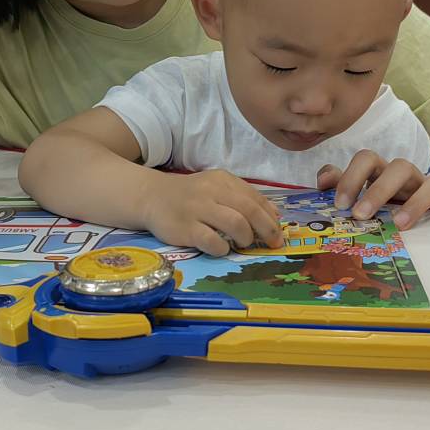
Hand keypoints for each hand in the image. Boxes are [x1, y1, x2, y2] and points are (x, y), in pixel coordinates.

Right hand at [142, 170, 283, 256]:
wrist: (152, 196)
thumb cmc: (190, 195)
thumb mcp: (216, 187)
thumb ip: (242, 198)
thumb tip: (273, 216)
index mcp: (223, 180)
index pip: (255, 198)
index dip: (271, 217)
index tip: (278, 232)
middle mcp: (212, 191)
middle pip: (249, 210)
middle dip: (267, 229)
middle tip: (273, 244)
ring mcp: (197, 209)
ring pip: (235, 223)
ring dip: (246, 237)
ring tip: (243, 243)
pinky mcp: (185, 228)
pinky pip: (212, 241)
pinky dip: (223, 248)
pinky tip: (222, 248)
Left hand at [318, 156, 429, 229]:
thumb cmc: (394, 203)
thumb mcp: (368, 198)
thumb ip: (346, 186)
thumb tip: (323, 180)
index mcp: (385, 173)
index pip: (367, 159)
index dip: (351, 177)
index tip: (340, 205)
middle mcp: (412, 176)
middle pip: (398, 167)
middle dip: (378, 190)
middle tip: (361, 215)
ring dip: (420, 200)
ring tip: (402, 223)